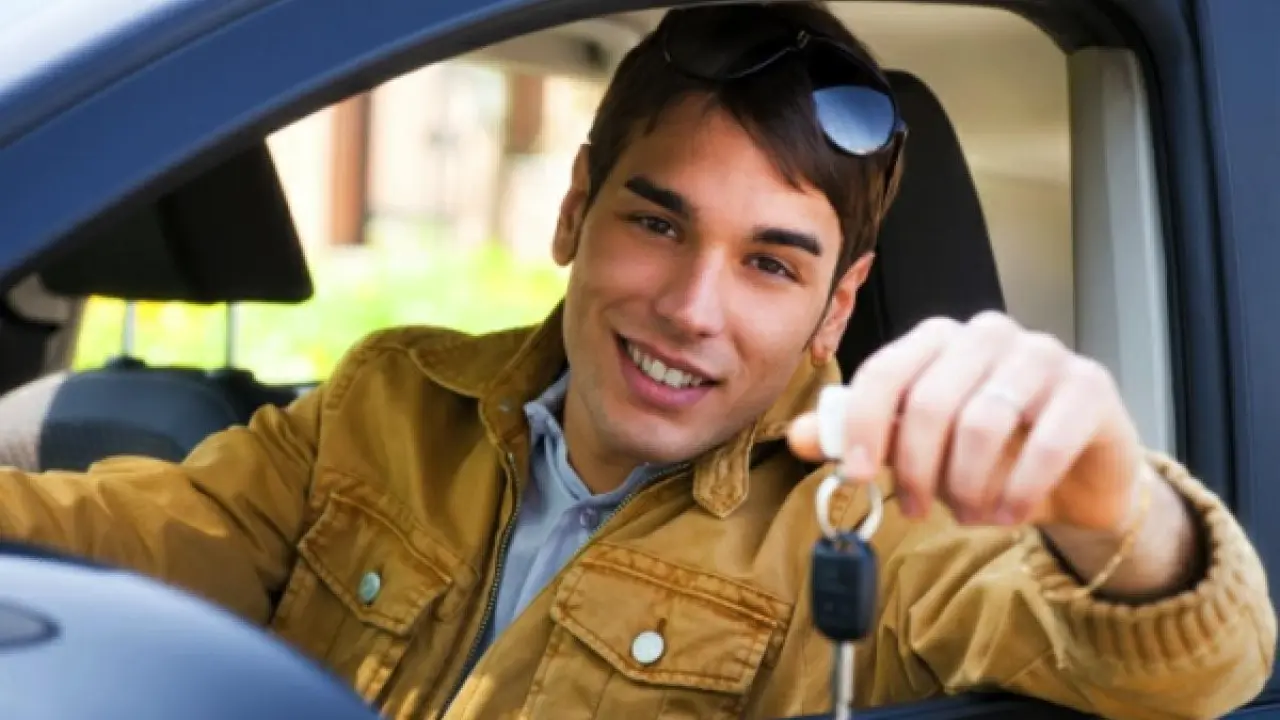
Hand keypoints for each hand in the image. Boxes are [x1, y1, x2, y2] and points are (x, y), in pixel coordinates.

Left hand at [789, 311, 1145, 532]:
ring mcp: (1042, 353)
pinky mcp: (1089, 385)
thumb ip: (860, 438)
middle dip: (917, 470)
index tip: (859, 478)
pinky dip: (1020, 489)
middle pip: (930, 401)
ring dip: (968, 485)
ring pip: (984, 422)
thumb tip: (799, 436)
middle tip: (919, 511)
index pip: (884, 372)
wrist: (1074, 478)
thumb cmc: (988, 456)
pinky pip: (1046, 440)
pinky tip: (1010, 514)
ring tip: (969, 513)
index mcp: (936, 340)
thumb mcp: (917, 451)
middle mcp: (987, 334)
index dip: (863, 428)